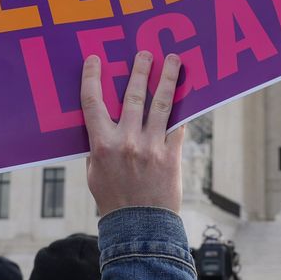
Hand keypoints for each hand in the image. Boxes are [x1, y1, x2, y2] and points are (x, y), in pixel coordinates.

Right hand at [82, 52, 184, 214]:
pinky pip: (178, 125)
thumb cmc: (114, 199)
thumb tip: (103, 123)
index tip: (96, 60)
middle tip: (146, 53)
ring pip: (161, 104)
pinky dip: (183, 109)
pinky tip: (188, 94)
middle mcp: (126, 141)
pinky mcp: (171, 155)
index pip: (92, 103)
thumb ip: (98, 146)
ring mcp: (151, 147)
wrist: (138, 226)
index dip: (93, 78)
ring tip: (174, 60)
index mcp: (101, 145)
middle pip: (133, 96)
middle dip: (139, 71)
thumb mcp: (95, 172)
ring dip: (168, 79)